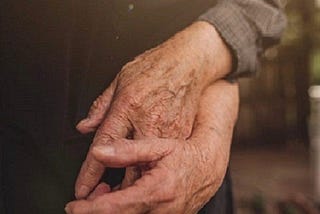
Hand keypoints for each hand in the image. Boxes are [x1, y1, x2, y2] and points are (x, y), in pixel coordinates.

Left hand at [74, 21, 231, 198]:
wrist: (189, 63)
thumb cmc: (154, 68)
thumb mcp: (120, 79)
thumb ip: (101, 106)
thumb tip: (85, 127)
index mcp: (128, 107)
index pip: (104, 146)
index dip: (91, 171)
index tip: (82, 189)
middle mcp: (148, 122)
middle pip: (128, 165)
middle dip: (113, 188)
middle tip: (99, 198)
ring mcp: (168, 131)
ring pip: (148, 168)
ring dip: (132, 184)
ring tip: (119, 195)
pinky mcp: (182, 135)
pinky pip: (165, 159)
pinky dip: (153, 172)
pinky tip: (145, 179)